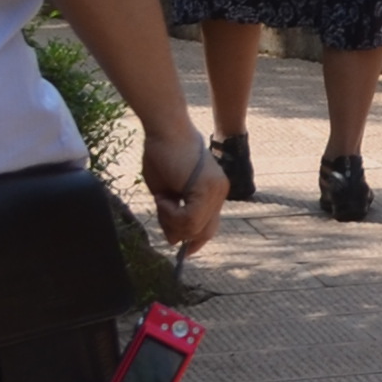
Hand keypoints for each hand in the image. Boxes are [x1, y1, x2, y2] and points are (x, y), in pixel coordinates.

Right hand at [143, 126, 224, 255]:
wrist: (166, 130)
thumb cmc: (162, 156)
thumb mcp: (167, 194)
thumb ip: (175, 216)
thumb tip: (174, 242)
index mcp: (213, 193)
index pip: (209, 226)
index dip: (196, 241)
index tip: (183, 251)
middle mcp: (220, 192)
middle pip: (202, 231)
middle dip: (178, 231)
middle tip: (162, 209)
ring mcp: (217, 190)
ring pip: (195, 228)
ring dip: (172, 221)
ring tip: (163, 199)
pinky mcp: (208, 187)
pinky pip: (190, 219)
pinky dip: (172, 215)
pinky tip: (165, 198)